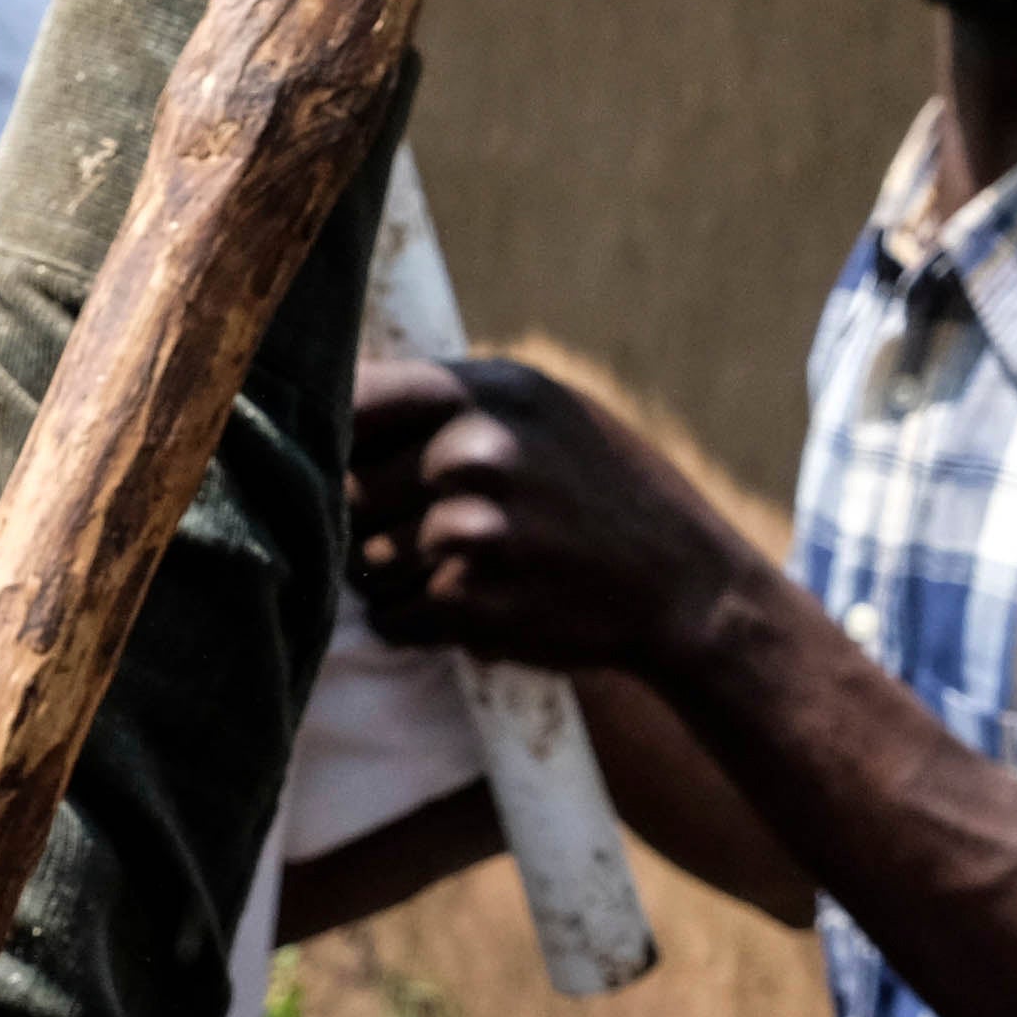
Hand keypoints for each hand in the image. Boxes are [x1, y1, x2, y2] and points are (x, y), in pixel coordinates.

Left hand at [350, 352, 772, 678]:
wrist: (686, 586)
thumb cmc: (603, 492)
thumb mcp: (543, 412)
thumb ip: (450, 401)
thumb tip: (337, 397)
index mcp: (488, 393)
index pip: (353, 398)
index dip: (330, 436)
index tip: (336, 458)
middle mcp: (475, 452)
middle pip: (347, 489)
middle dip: (372, 518)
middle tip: (431, 531)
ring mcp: (472, 530)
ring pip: (364, 563)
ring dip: (396, 577)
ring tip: (466, 569)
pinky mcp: (472, 603)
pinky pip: (392, 619)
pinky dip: (419, 624)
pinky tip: (477, 606)